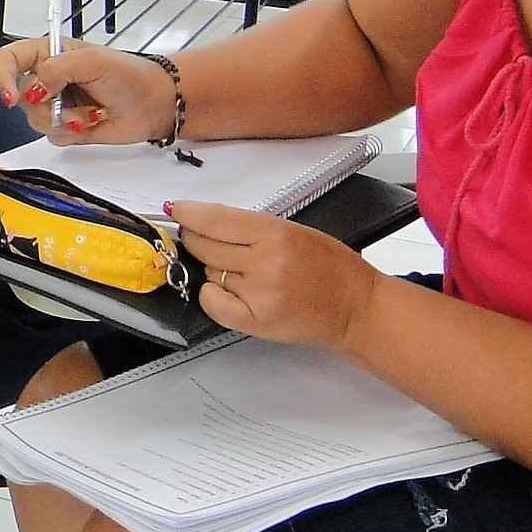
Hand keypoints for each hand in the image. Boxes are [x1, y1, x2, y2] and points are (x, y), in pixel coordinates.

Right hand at [0, 39, 173, 143]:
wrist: (152, 104)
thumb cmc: (128, 74)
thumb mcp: (92, 61)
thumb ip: (57, 69)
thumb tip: (32, 89)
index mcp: (49, 54)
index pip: (9, 59)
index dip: (2, 77)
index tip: (12, 98)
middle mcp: (47, 79)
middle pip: (21, 97)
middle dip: (48, 106)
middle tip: (72, 102)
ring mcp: (55, 104)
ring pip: (35, 121)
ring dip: (65, 120)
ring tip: (91, 112)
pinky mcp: (65, 127)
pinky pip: (52, 136)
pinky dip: (72, 132)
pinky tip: (92, 121)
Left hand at [170, 203, 379, 348]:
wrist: (355, 307)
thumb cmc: (331, 267)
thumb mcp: (295, 231)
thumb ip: (252, 228)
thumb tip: (206, 222)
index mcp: (276, 233)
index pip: (216, 220)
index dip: (190, 214)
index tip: (176, 210)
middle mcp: (264, 262)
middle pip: (206, 246)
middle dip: (196, 239)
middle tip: (198, 238)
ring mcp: (259, 294)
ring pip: (210, 273)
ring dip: (213, 268)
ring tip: (239, 269)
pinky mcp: (256, 321)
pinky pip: (214, 304)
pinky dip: (211, 295)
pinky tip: (224, 290)